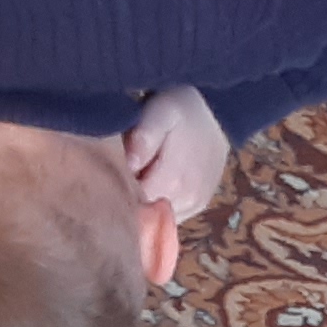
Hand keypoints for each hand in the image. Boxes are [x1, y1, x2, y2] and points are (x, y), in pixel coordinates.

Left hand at [123, 85, 228, 221]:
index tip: (110, 172)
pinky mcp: (198, 205)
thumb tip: (130, 164)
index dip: (116, 190)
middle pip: (143, 214)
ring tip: (141, 175)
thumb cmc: (181, 109)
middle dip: (129, 197)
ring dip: (145, 202)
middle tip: (125, 171)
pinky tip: (155, 183)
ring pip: (157, 218)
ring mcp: (194, 205)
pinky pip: (171, 216)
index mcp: (170, 182)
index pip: (130, 205)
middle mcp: (185, 200)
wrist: (216, 111)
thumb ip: (144, 137)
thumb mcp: (159, 112)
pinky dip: (159, 205)